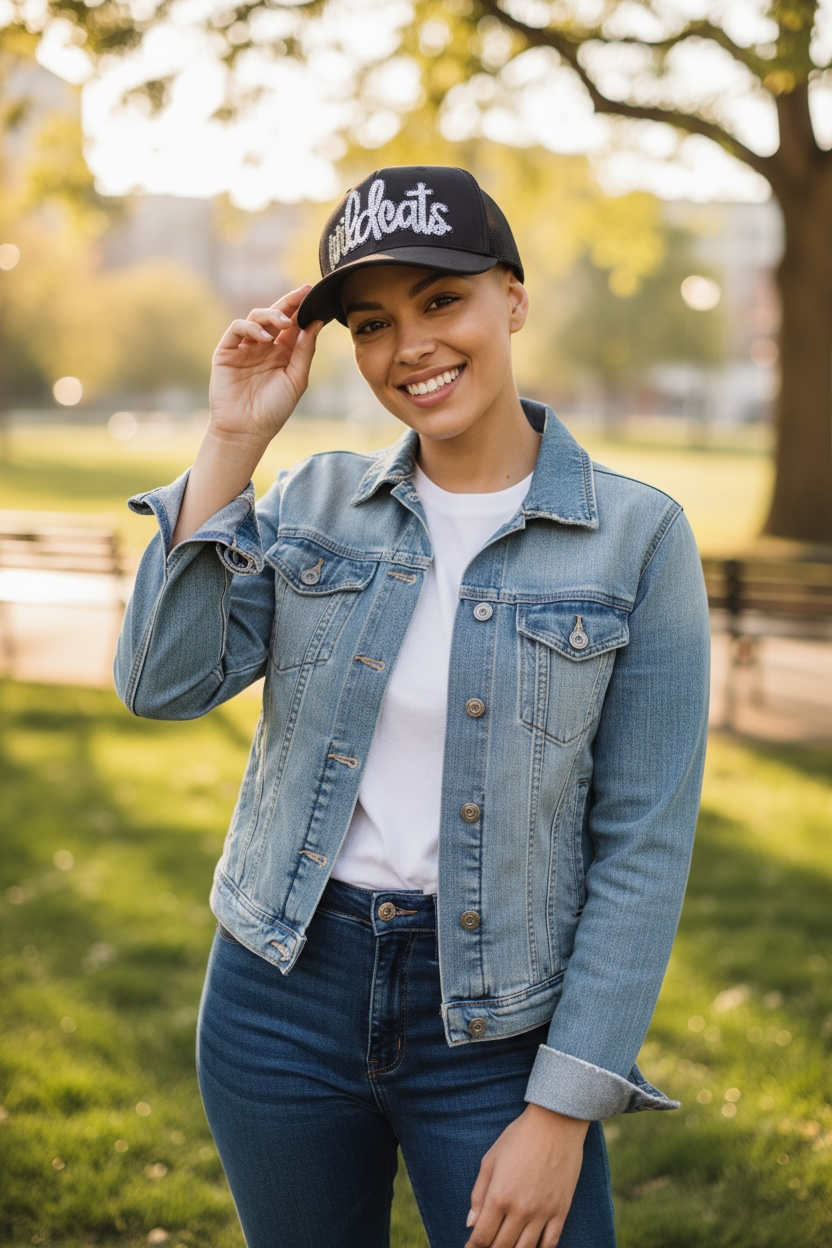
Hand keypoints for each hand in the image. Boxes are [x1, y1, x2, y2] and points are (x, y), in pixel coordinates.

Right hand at [207, 286, 322, 444]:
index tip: (313, 296)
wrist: (246, 430)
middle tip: (302, 293)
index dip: (302, 310)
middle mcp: (264, 347)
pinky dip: (251, 328)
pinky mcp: (227, 351)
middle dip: (289, 303)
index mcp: (283, 354)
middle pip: (276, 316)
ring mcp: (245, 348)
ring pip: (256, 318)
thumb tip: (315, 323)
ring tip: (284, 323)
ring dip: (271, 315)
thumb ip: (305, 351)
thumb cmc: (274, 409)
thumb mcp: (296, 380)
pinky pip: (237, 329)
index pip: (293, 325)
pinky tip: (264, 337)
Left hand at [464, 1104, 588, 1247]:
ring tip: (506, 1247)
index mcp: (499, 1195)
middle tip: (487, 1247)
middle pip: (502, 1246)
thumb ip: (479, 1194)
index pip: (482, 1235)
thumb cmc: (519, 1137)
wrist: (555, 1124)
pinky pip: (551, 1243)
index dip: (473, 1247)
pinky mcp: (561, 1210)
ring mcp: (543, 1212)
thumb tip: (471, 1223)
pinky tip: (532, 1247)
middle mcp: (521, 1209)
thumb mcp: (490, 1160)